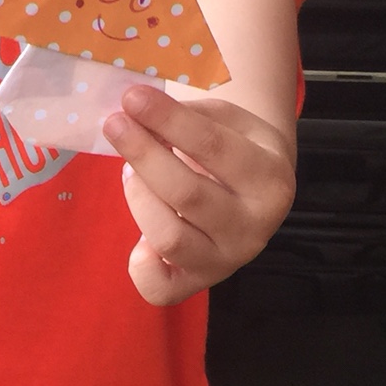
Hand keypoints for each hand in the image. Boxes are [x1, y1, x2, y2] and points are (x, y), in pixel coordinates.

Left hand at [103, 86, 295, 305]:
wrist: (258, 192)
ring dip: (138, 198)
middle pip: (186, 194)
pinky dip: (141, 263)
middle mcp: (254, 228)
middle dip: (143, 154)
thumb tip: (137, 111)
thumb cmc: (236, 147)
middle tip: (115, 124)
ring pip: (169, 237)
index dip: (167, 120)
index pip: (212, 147)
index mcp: (270, 180)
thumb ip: (188, 117)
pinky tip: (139, 236)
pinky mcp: (198, 284)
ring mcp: (227, 261)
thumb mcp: (228, 120)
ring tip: (129, 172)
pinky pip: (159, 287)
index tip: (132, 98)